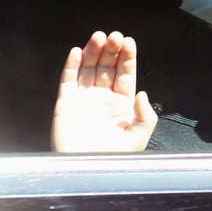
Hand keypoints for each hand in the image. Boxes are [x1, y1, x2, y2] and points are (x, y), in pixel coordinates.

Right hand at [51, 31, 157, 152]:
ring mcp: (83, 100)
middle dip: (111, 50)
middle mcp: (103, 98)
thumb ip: (146, 115)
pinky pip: (67, 81)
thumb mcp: (138, 137)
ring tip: (98, 37)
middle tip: (114, 36)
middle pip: (106, 67)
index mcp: (122, 103)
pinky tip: (76, 52)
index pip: (125, 74)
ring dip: (92, 52)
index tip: (129, 41)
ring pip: (88, 69)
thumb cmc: (115, 159)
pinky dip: (71, 66)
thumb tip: (143, 94)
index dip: (127, 57)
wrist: (89, 174)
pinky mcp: (65, 105)